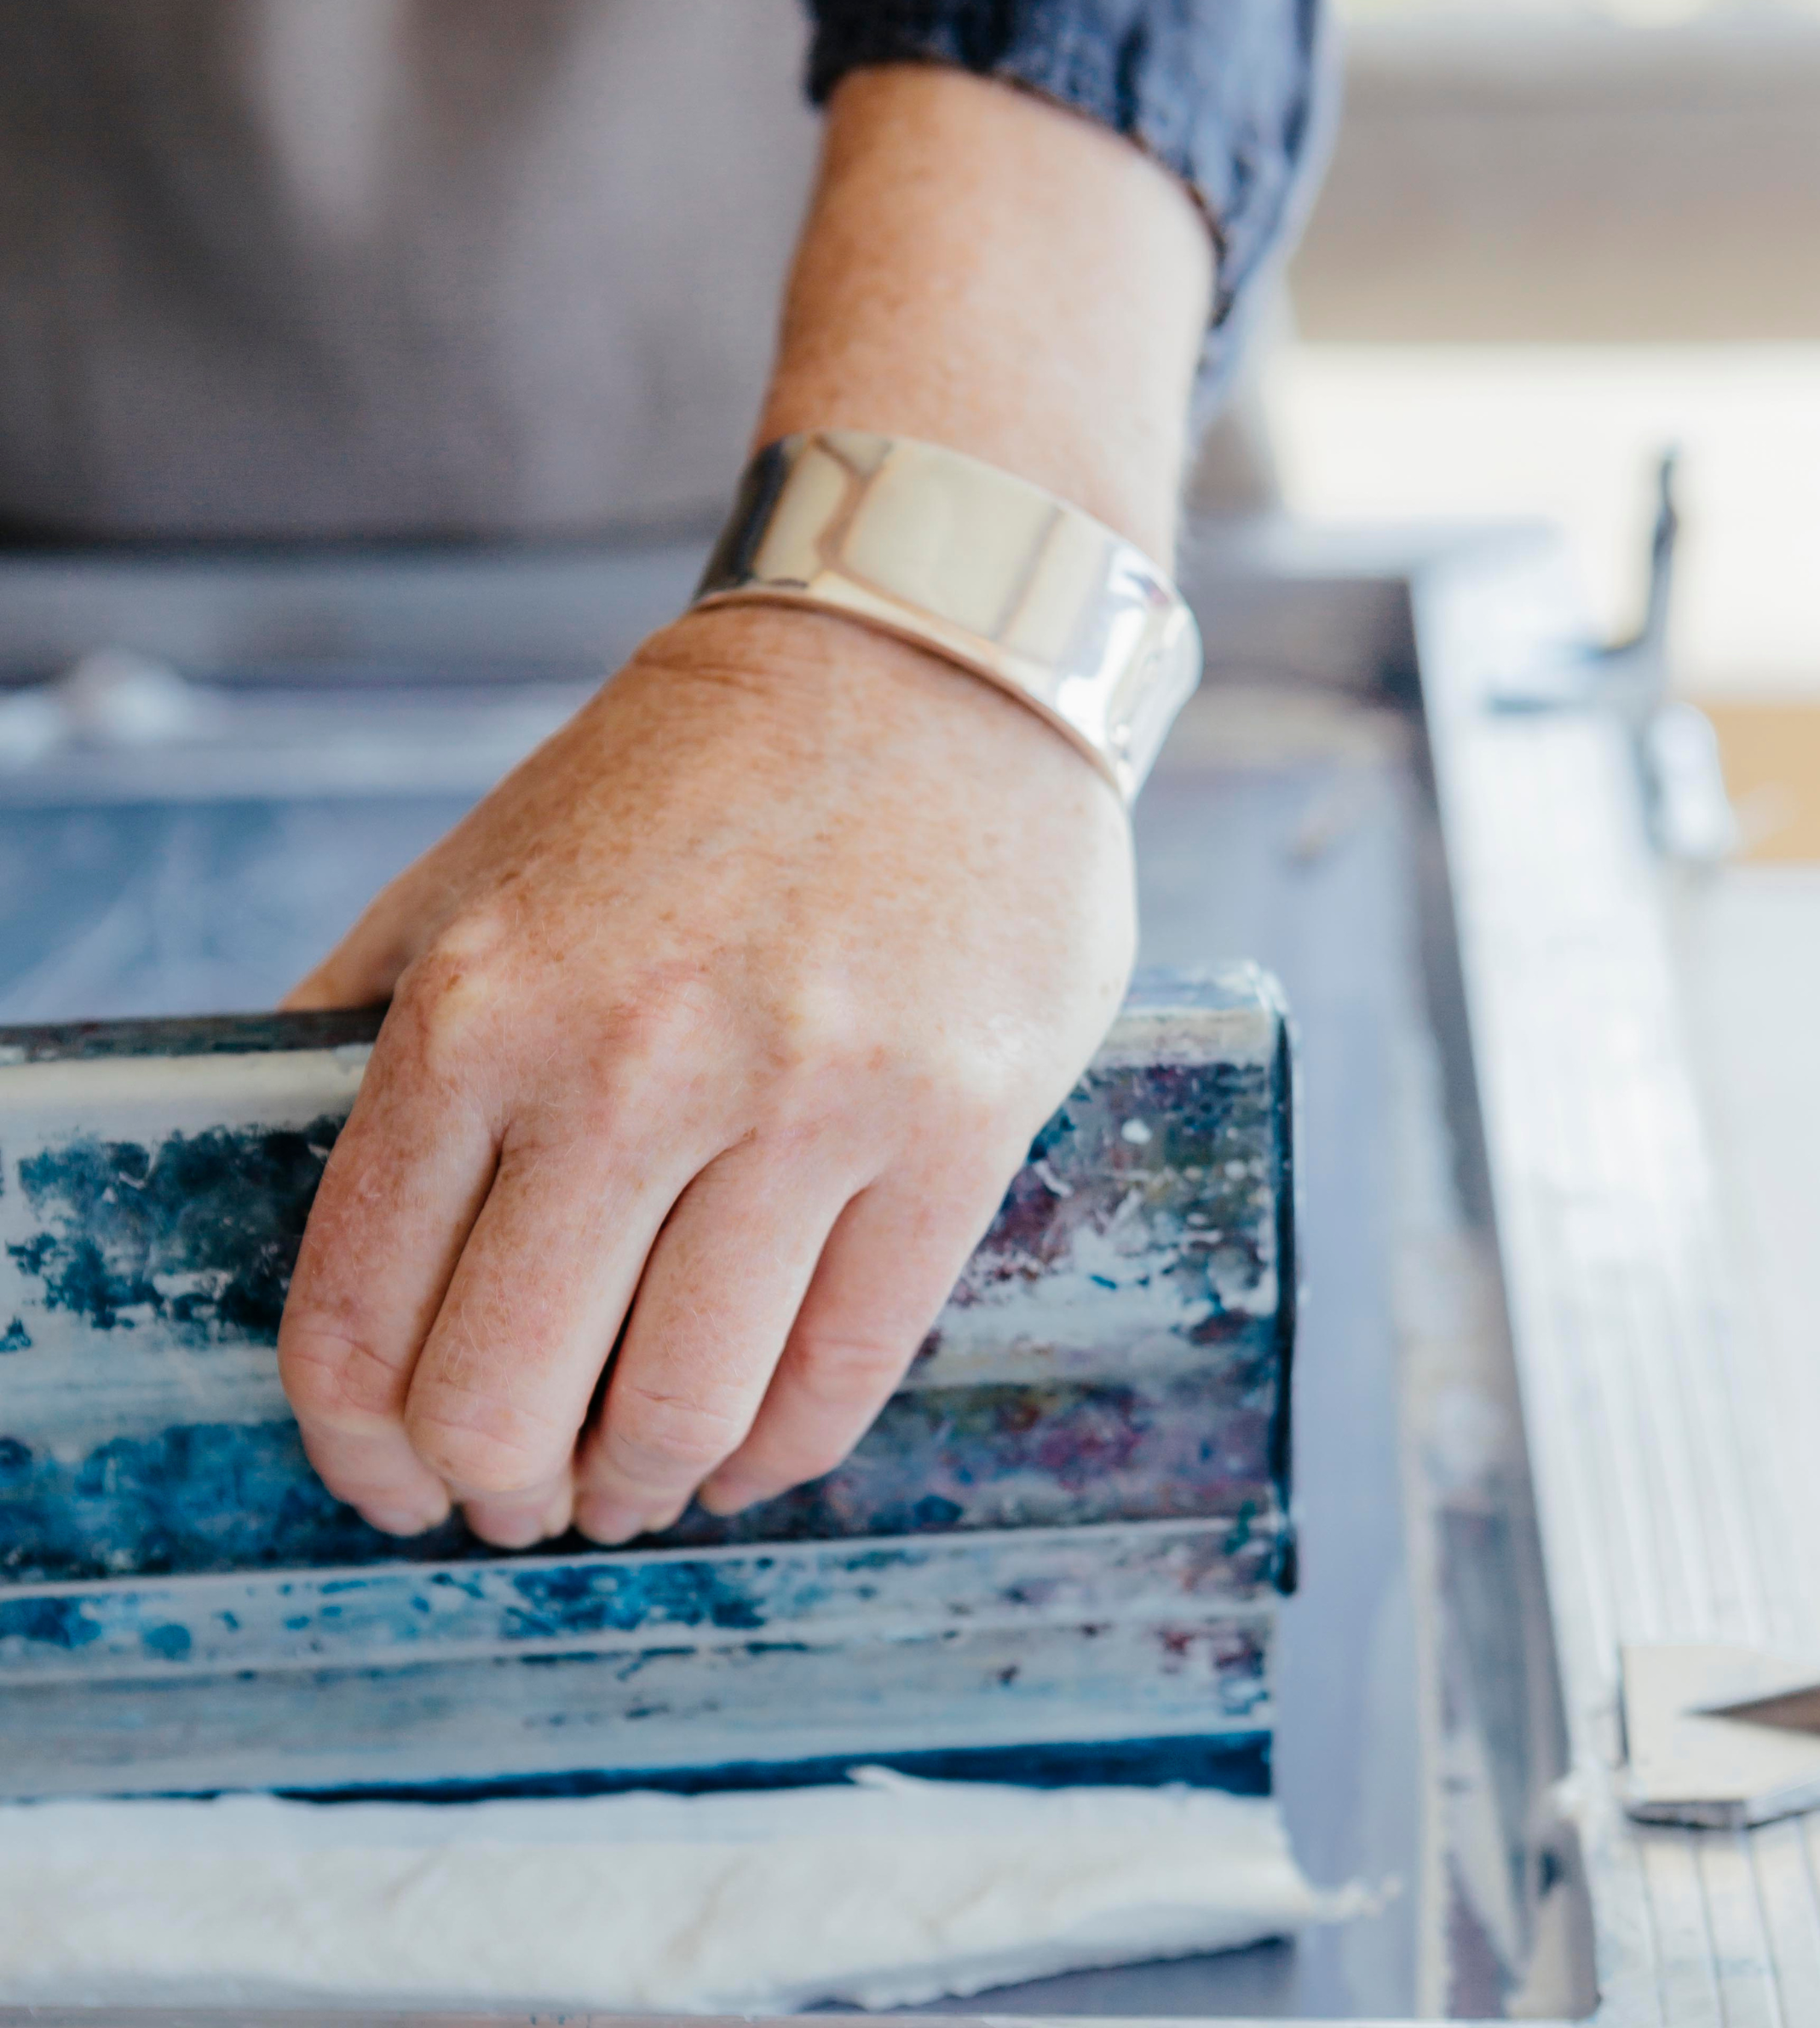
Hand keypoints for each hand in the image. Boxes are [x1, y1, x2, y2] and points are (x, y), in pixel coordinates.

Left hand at [276, 604, 1134, 1545]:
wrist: (927, 663)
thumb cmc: (693, 778)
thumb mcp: (480, 868)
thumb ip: (367, 1023)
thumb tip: (288, 1189)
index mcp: (481, 1006)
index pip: (362, 1315)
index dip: (361, 1446)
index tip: (392, 1480)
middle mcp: (632, 1067)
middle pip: (508, 1397)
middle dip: (499, 1490)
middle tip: (522, 1499)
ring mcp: (809, 1102)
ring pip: (684, 1407)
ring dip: (639, 1485)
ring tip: (637, 1483)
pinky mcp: (954, 1130)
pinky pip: (847, 1367)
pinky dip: (780, 1450)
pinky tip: (749, 1454)